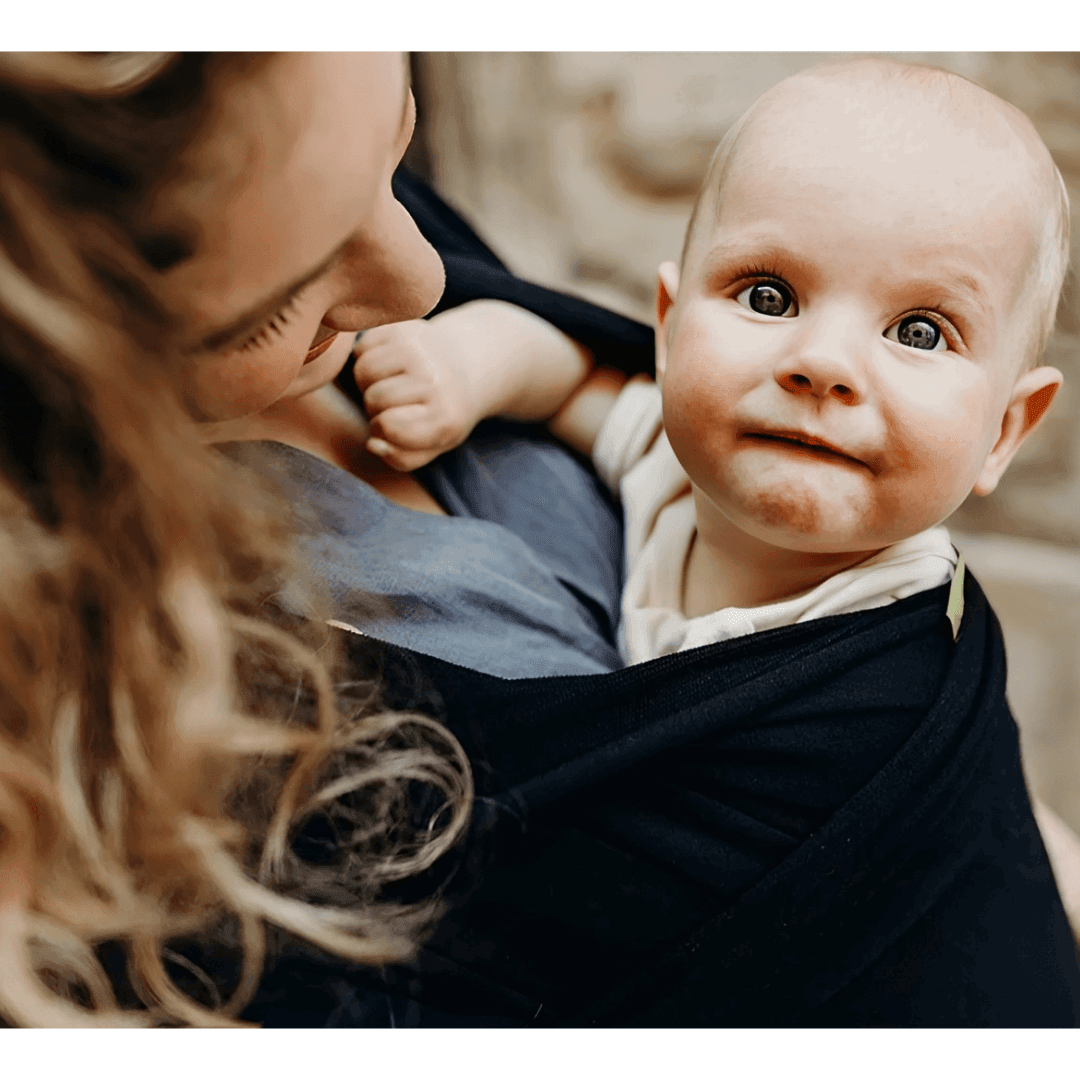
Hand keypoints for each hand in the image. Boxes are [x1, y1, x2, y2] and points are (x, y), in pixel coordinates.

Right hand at [350, 320, 484, 470]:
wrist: (472, 364)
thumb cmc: (446, 411)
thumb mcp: (435, 443)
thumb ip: (403, 457)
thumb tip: (373, 444)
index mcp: (445, 415)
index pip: (387, 428)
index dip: (383, 431)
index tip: (395, 426)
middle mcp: (433, 378)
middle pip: (373, 399)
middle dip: (377, 407)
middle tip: (397, 402)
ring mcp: (418, 348)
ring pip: (363, 371)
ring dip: (369, 382)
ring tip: (392, 383)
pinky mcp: (404, 326)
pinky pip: (362, 348)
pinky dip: (367, 358)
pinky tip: (390, 364)